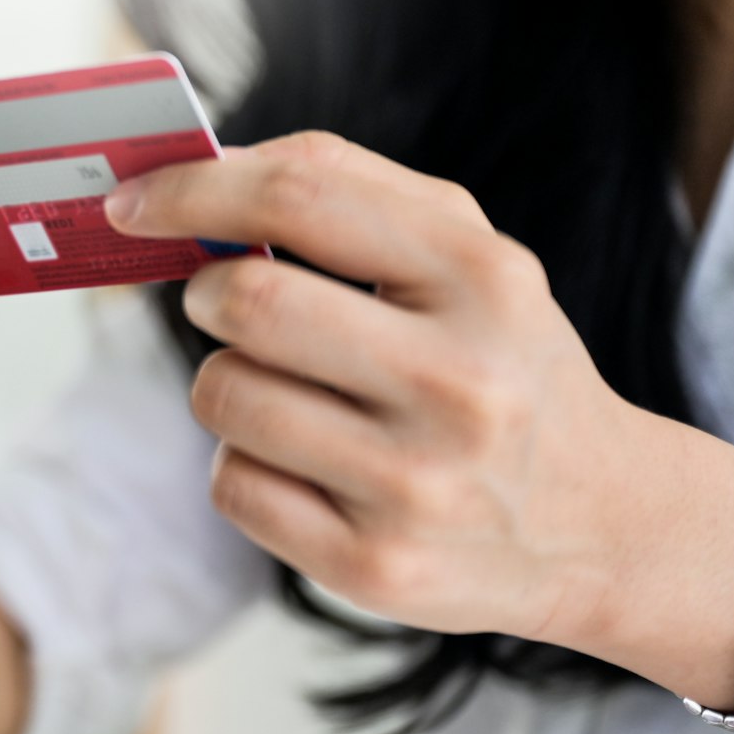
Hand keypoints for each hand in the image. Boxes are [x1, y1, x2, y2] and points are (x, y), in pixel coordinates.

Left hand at [106, 132, 659, 645]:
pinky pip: (232, 485)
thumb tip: (203, 169)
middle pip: (246, 301)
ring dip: (226, 384)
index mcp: (482, 278)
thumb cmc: (503, 368)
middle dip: (207, 295)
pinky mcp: (373, 564)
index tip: (130, 202)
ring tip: (290, 395)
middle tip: (225, 304)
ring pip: (223, 395)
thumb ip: (349, 195)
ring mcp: (415, 482)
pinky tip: (310, 470)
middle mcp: (459, 381)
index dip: (192, 189)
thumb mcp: (471, 264)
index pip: (301, 196)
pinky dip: (246, 466)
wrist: (602, 526)